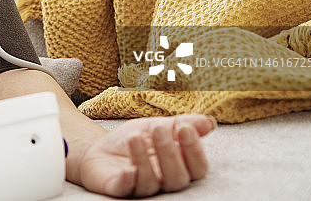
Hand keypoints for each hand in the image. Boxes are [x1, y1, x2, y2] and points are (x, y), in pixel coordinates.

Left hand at [75, 114, 214, 196]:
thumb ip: (180, 125)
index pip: (197, 167)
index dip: (194, 150)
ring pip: (151, 183)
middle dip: (169, 153)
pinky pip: (126, 189)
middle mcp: (164, 182)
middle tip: (158, 129)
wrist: (100, 148)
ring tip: (135, 137)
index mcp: (178, 167)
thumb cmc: (134, 139)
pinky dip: (128, 179)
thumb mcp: (157, 126)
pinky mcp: (118, 189)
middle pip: (177, 178)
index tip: (185, 128)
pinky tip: (127, 169)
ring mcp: (141, 188)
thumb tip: (209, 123)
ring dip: (144, 159)